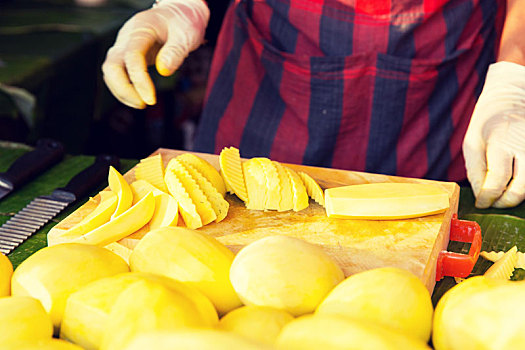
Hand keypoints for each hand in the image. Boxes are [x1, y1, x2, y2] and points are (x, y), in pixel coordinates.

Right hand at [102, 0, 208, 108]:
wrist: (178, 14)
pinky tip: (140, 99)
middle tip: (143, 104)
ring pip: (111, 72)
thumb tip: (163, 71)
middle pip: (112, 65)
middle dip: (123, 89)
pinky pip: (118, 74)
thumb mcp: (186, 35)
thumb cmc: (183, 23)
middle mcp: (126, 37)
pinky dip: (125, 89)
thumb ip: (175, 52)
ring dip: (122, 92)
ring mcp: (124, 46)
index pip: (132, 57)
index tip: (151, 99)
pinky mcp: (126, 56)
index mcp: (141, 28)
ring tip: (143, 104)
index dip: (139, 80)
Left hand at [463, 61, 524, 207]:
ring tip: (504, 196)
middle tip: (494, 203)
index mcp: (498, 143)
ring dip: (516, 197)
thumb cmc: (489, 121)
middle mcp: (521, 146)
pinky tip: (516, 182)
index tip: (482, 203)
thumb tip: (481, 196)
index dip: (487, 199)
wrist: (515, 94)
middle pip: (517, 190)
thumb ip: (475, 169)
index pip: (495, 182)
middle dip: (503, 202)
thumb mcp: (472, 140)